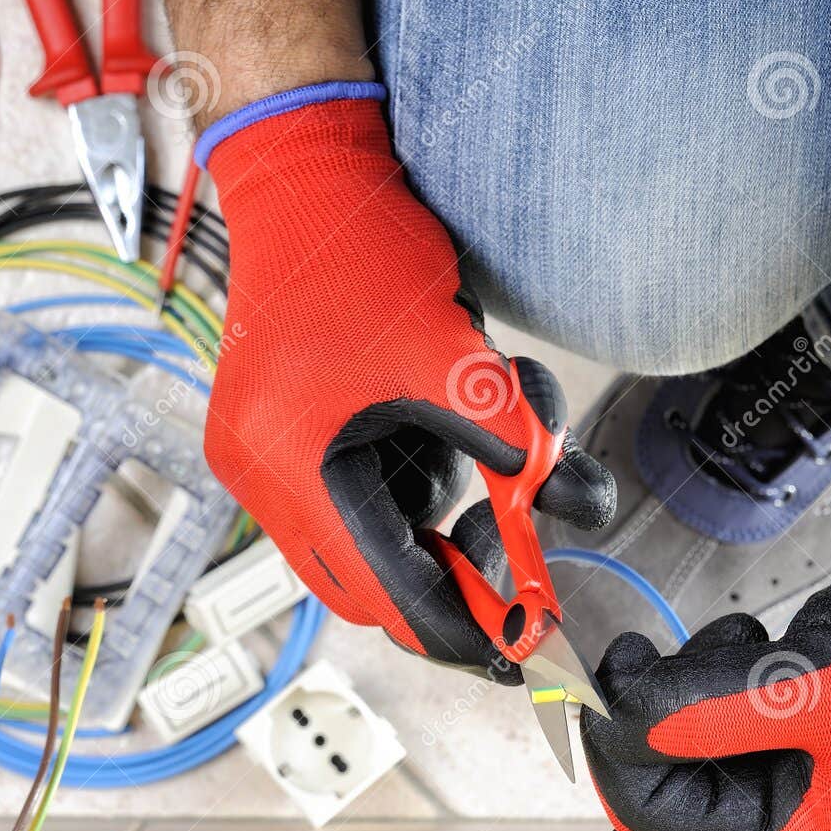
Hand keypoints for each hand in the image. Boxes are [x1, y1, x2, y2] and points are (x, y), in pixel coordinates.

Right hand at [200, 88, 614, 675]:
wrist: (301, 180)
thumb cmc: (363, 254)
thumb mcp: (460, 358)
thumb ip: (518, 442)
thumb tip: (574, 507)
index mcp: (294, 463)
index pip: (383, 590)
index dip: (457, 627)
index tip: (514, 651)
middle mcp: (260, 476)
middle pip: (362, 583)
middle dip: (444, 576)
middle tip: (507, 559)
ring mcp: (257, 460)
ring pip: (357, 543)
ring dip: (429, 517)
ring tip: (474, 449)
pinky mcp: (268, 440)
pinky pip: (340, 501)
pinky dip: (400, 486)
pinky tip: (433, 429)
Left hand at [581, 496, 830, 830]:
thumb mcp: (804, 694)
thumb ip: (698, 713)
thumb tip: (615, 720)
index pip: (653, 818)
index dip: (612, 754)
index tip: (597, 686)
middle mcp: (783, 813)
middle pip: (660, 775)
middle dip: (651, 710)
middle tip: (647, 649)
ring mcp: (787, 764)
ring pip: (682, 733)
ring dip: (687, 680)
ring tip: (745, 642)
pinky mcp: (792, 717)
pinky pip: (716, 701)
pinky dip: (715, 666)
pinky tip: (762, 639)